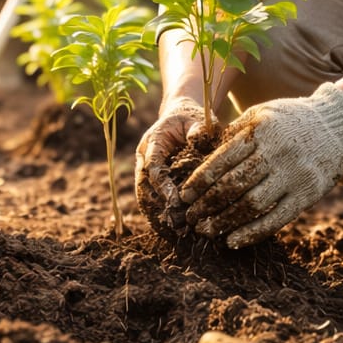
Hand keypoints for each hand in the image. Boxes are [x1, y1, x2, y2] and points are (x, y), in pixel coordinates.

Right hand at [133, 98, 204, 232]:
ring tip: (173, 228)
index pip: (153, 166)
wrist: (180, 115)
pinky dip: (159, 209)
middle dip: (157, 204)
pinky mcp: (151, 177)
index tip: (176, 200)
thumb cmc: (192, 118)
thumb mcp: (198, 120)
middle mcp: (144, 156)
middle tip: (175, 222)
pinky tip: (172, 225)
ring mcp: (145, 167)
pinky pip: (151, 195)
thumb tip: (199, 141)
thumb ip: (198, 130)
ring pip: (144, 193)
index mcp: (152, 141)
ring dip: (156, 210)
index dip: (163, 185)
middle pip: (144, 184)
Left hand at [180, 83, 342, 247]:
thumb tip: (199, 158)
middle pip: (234, 185)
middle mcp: (276, 153)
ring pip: (253, 205)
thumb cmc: (288, 119)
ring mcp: (294, 175)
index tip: (184, 196)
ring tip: (206, 230)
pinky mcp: (308, 195)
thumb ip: (232, 134)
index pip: (222, 160)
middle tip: (190, 218)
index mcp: (260, 131)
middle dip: (208, 204)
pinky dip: (252, 233)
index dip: (200, 181)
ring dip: (225, 221)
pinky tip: (232, 241)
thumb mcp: (260, 114)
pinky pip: (277, 219)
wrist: (337, 126)